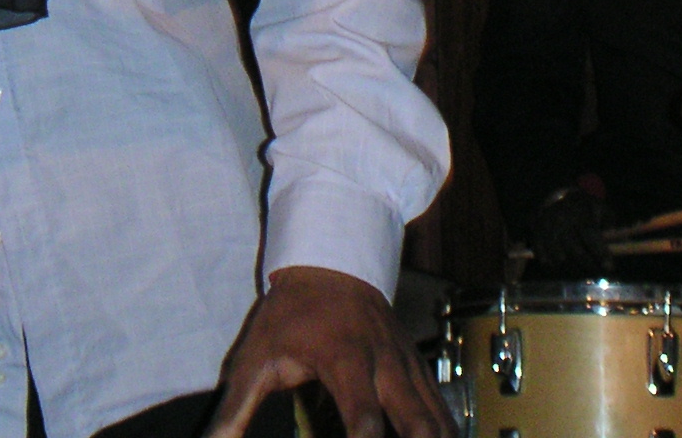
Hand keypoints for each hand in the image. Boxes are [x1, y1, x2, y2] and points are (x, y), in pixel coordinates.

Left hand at [204, 266, 451, 437]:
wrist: (331, 260)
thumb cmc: (290, 313)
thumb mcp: (256, 355)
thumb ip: (235, 408)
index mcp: (345, 361)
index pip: (362, 416)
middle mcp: (384, 365)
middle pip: (416, 421)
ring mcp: (406, 365)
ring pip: (437, 416)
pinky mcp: (417, 368)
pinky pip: (441, 408)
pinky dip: (446, 433)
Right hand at [523, 186, 610, 278]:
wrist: (554, 194)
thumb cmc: (583, 205)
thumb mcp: (599, 207)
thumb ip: (610, 224)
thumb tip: (622, 244)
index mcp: (579, 211)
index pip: (591, 235)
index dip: (601, 253)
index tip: (610, 267)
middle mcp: (561, 219)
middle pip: (576, 252)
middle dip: (590, 266)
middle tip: (599, 272)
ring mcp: (546, 227)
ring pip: (560, 259)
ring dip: (573, 268)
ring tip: (582, 269)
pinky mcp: (535, 233)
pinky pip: (544, 259)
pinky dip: (555, 266)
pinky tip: (564, 264)